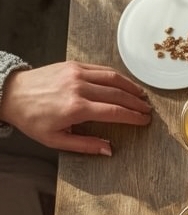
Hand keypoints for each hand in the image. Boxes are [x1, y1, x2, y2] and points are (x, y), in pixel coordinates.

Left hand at [0, 61, 151, 153]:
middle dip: (136, 103)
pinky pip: (102, 69)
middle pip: (118, 95)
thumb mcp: (55, 140)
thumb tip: (109, 150)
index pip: (115, 112)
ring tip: (141, 95)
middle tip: (147, 110)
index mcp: (76, 108)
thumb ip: (85, 145)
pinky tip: (124, 83)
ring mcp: (77, 74)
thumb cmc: (31, 118)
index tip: (144, 120)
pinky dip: (117, 76)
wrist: (11, 94)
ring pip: (113, 78)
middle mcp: (79, 88)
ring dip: (131, 87)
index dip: (133, 117)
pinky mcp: (74, 65)